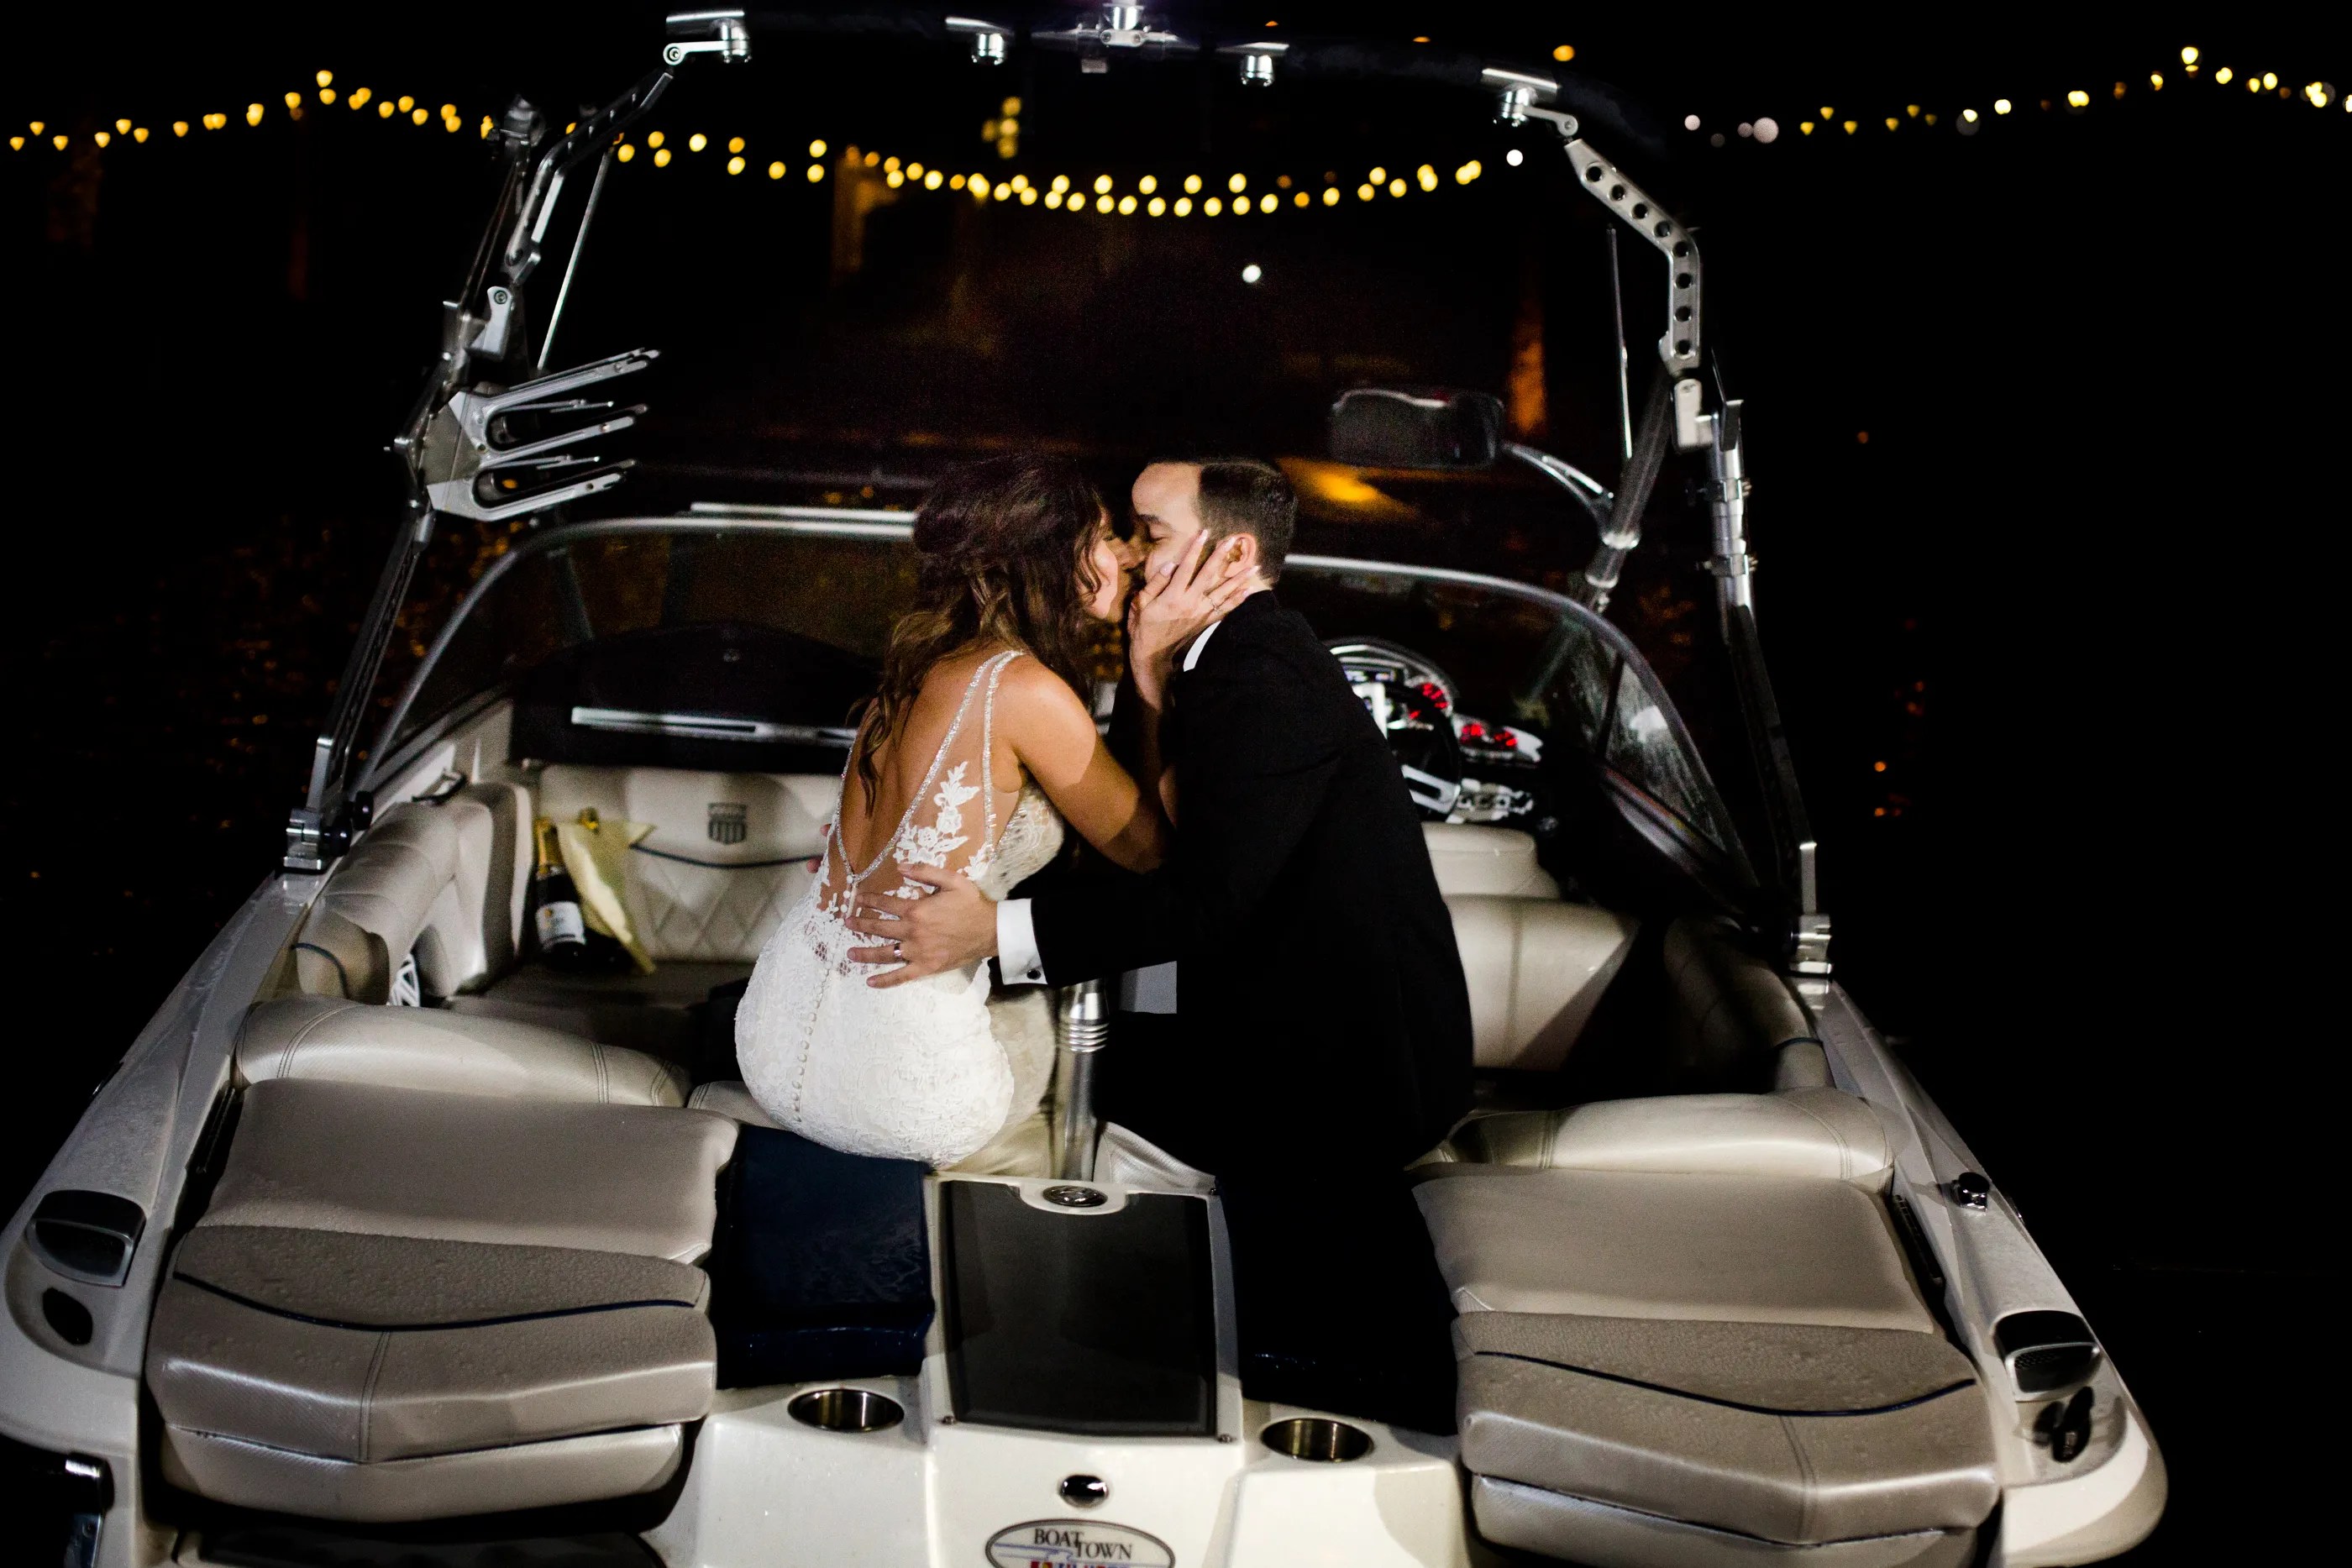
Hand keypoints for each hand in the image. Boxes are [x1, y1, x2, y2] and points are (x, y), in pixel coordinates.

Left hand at [843, 862, 998, 987]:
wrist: (990, 930)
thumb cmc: (971, 904)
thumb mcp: (951, 880)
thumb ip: (925, 871)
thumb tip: (900, 867)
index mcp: (916, 910)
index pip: (885, 904)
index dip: (869, 900)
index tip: (858, 899)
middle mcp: (912, 932)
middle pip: (879, 928)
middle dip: (860, 924)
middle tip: (846, 923)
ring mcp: (917, 952)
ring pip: (885, 953)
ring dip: (865, 954)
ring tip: (850, 954)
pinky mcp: (926, 967)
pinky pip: (901, 976)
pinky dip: (885, 981)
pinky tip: (870, 982)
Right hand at [1127, 535, 1253, 703]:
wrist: (1152, 654)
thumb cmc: (1143, 626)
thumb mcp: (1140, 603)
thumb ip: (1156, 583)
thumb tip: (1171, 564)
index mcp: (1172, 597)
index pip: (1186, 568)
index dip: (1195, 549)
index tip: (1203, 533)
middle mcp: (1190, 603)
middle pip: (1209, 576)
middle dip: (1221, 556)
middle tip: (1232, 540)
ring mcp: (1200, 613)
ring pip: (1223, 593)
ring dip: (1239, 578)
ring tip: (1254, 566)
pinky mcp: (1205, 622)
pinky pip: (1225, 609)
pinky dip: (1238, 600)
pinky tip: (1249, 589)